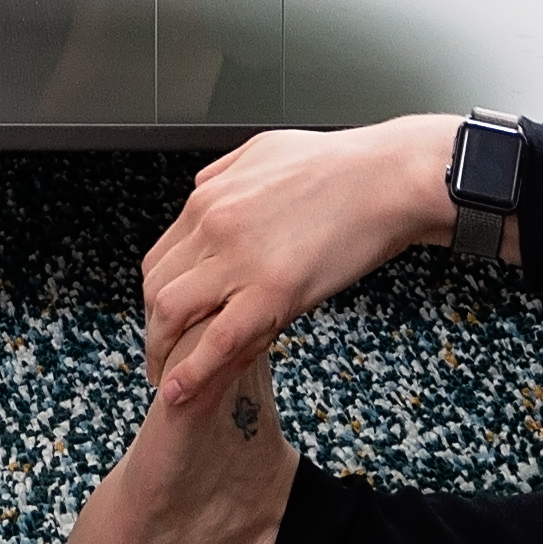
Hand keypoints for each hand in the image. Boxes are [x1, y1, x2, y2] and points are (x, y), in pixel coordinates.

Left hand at [138, 115, 456, 404]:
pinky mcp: (272, 292)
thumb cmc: (341, 165)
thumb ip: (223, 173)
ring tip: (165, 379)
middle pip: (156, 287)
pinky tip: (178, 392)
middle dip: (153, 328)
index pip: (160, 257)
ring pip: (171, 313)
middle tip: (161, 355)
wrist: (389, 178)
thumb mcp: (264, 151)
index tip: (163, 318)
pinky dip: (190, 372)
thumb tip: (203, 189)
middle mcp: (212, 225)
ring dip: (161, 352)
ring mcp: (239, 259)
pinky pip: (215, 340)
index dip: (156, 296)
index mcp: (209, 196)